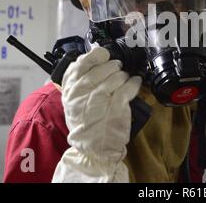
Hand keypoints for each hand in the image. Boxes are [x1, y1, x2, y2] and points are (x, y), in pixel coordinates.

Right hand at [61, 47, 141, 161]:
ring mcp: (98, 100)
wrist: (94, 149)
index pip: (81, 63)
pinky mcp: (115, 107)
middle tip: (117, 69)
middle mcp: (82, 93)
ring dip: (123, 76)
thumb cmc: (85, 123)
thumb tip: (91, 56)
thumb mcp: (73, 102)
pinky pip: (128, 87)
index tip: (104, 55)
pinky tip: (135, 82)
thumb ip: (78, 80)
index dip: (95, 56)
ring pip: (116, 77)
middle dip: (113, 66)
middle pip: (102, 68)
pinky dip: (134, 83)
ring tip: (124, 79)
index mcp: (71, 90)